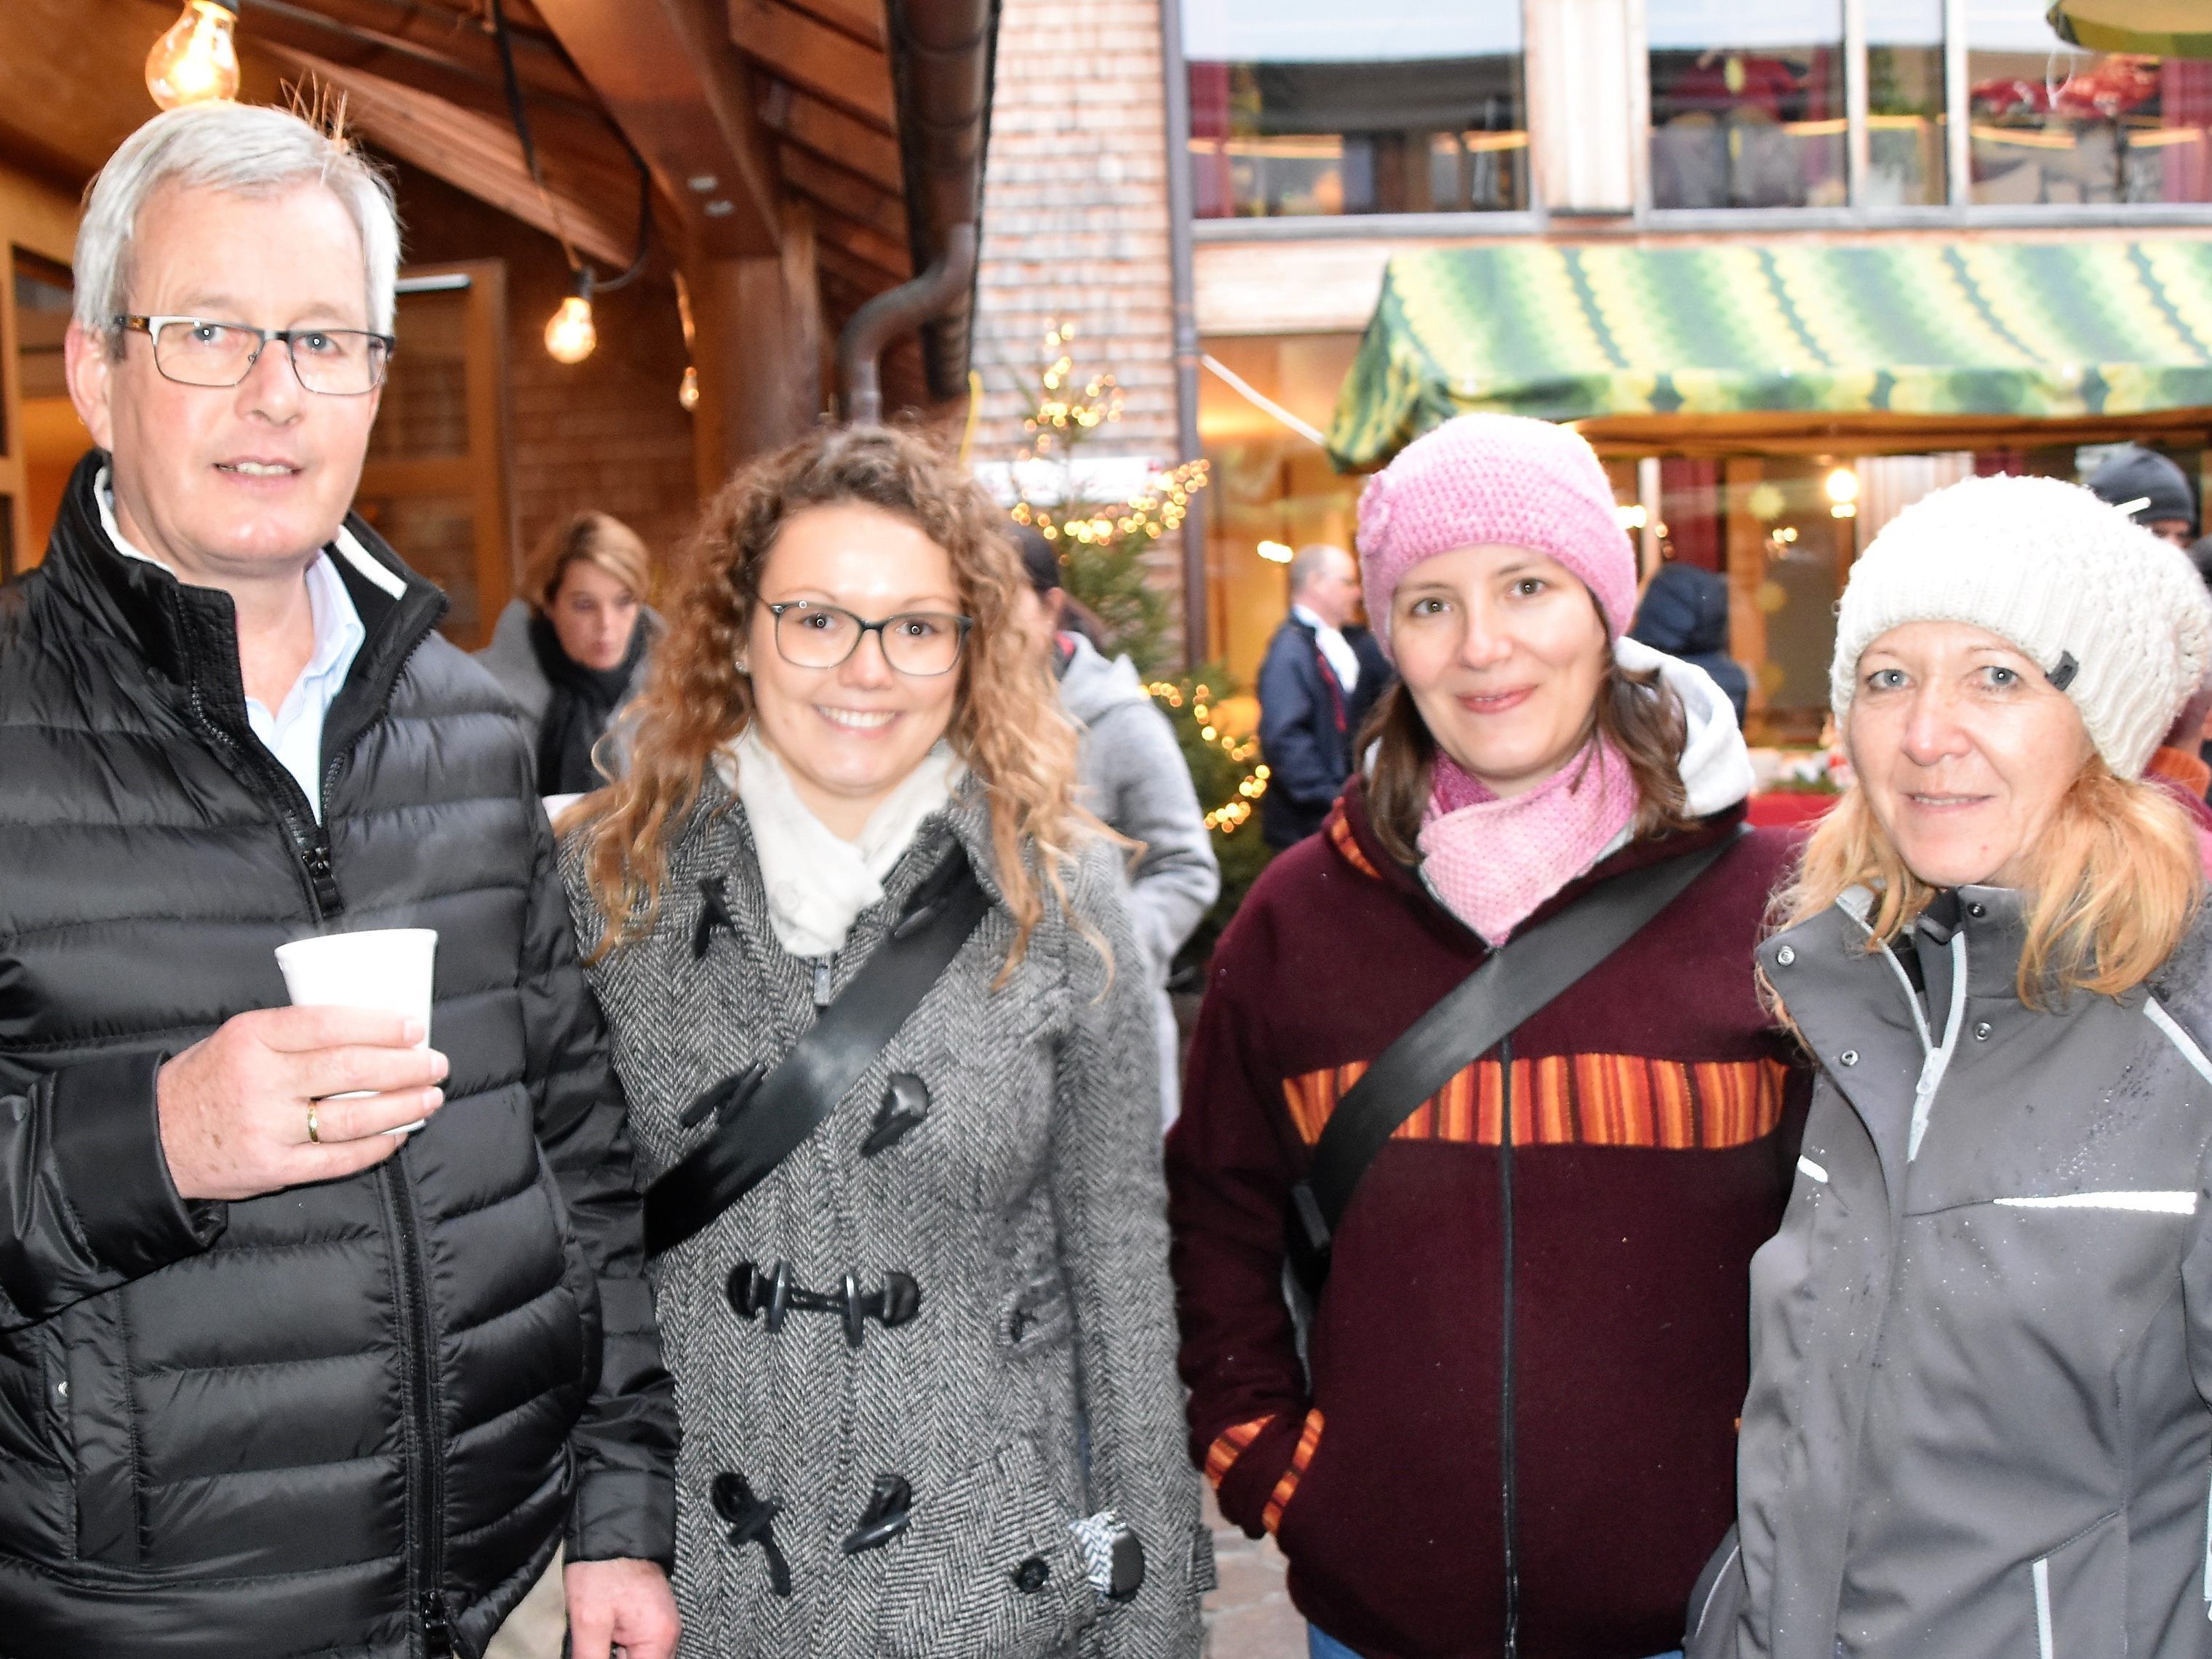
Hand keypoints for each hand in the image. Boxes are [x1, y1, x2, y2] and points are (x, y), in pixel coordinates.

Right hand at [155, 1006, 447, 1200]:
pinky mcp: (273, 1168)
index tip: (415, 1027)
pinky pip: (337, 1159)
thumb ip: (295, 1033)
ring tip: (431, 1098)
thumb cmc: (210, 1079)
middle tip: (437, 1063)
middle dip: (404, 1066)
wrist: (154, 1138)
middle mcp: (260, 1081)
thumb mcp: (240, 1038)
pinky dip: (375, 1147)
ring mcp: (266, 1127)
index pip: (328, 1024)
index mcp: (252, 1037)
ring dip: (402, 1108)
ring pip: (351, 1118)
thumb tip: (375, 1030)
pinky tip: (399, 1135)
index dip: (379, 1025)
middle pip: (349, 1070)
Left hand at [565, 1557, 678, 1658]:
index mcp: (659, 1637)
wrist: (611, 1529)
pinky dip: (620, 1651)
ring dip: (616, 1656)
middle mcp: (668, 1634)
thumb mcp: (589, 1621)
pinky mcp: (651, 1618)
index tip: (596, 1655)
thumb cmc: (603, 1568)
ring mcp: (661, 1625)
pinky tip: (603, 1640)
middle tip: (594, 1646)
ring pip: (640, 1658)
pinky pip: (638, 1647)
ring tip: (598, 1639)